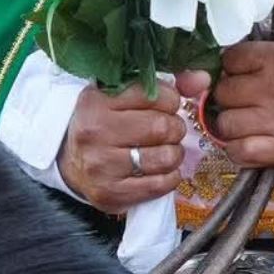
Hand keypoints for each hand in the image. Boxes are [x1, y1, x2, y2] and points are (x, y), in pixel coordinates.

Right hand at [58, 81, 186, 211]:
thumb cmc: (104, 125)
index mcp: (96, 102)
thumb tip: (203, 79)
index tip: (166, 106)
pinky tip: (162, 170)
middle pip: (162, 127)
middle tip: (168, 130)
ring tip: (165, 150)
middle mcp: (95, 132)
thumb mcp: (122, 97)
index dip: (170, 100)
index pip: (153, 94)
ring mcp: (101, 166)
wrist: (71, 163)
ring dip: (174, 153)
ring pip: (165, 157)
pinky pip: (160, 185)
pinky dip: (170, 177)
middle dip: (174, 128)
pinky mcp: (110, 194)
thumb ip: (164, 85)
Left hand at [179, 32, 273, 167]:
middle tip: (244, 93)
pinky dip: (238, 148)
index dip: (235, 63)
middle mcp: (272, 90)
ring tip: (246, 118)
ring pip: (226, 124)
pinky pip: (241, 153)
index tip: (243, 68)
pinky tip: (248, 140)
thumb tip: (263, 44)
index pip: (232, 59)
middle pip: (225, 91)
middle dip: (232, 90)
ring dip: (233, 120)